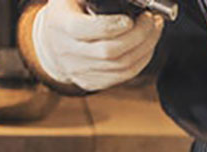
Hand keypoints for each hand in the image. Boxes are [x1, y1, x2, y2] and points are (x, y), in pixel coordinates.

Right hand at [32, 0, 162, 90]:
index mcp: (60, 25)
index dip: (112, 25)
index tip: (130, 18)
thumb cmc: (67, 13)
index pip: (84, 30)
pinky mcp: (92, 82)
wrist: (52, 43)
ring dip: (145, 47)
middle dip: (138, 36)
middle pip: (109, 52)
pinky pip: (124, 76)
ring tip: (154, 30)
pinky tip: (147, 46)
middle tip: (151, 21)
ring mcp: (80, 70)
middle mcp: (68, 52)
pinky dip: (141, 61)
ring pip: (122, 66)